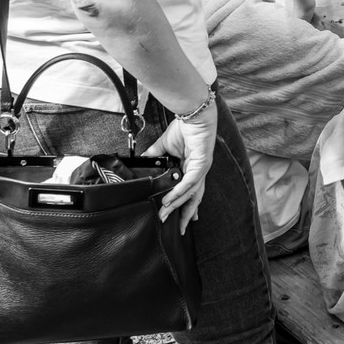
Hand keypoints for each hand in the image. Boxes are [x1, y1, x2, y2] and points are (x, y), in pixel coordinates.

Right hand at [142, 100, 216, 233]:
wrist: (194, 113)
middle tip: (178, 230)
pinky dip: (179, 192)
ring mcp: (202, 169)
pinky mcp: (201, 163)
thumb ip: (154, 157)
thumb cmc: (185, 128)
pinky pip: (189, 182)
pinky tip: (169, 200)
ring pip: (191, 193)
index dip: (186, 207)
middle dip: (186, 214)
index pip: (190, 192)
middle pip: (194, 198)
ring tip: (165, 215)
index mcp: (192, 169)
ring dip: (177, 205)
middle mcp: (199, 172)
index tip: (180, 221)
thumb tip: (142, 163)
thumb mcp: (165, 146)